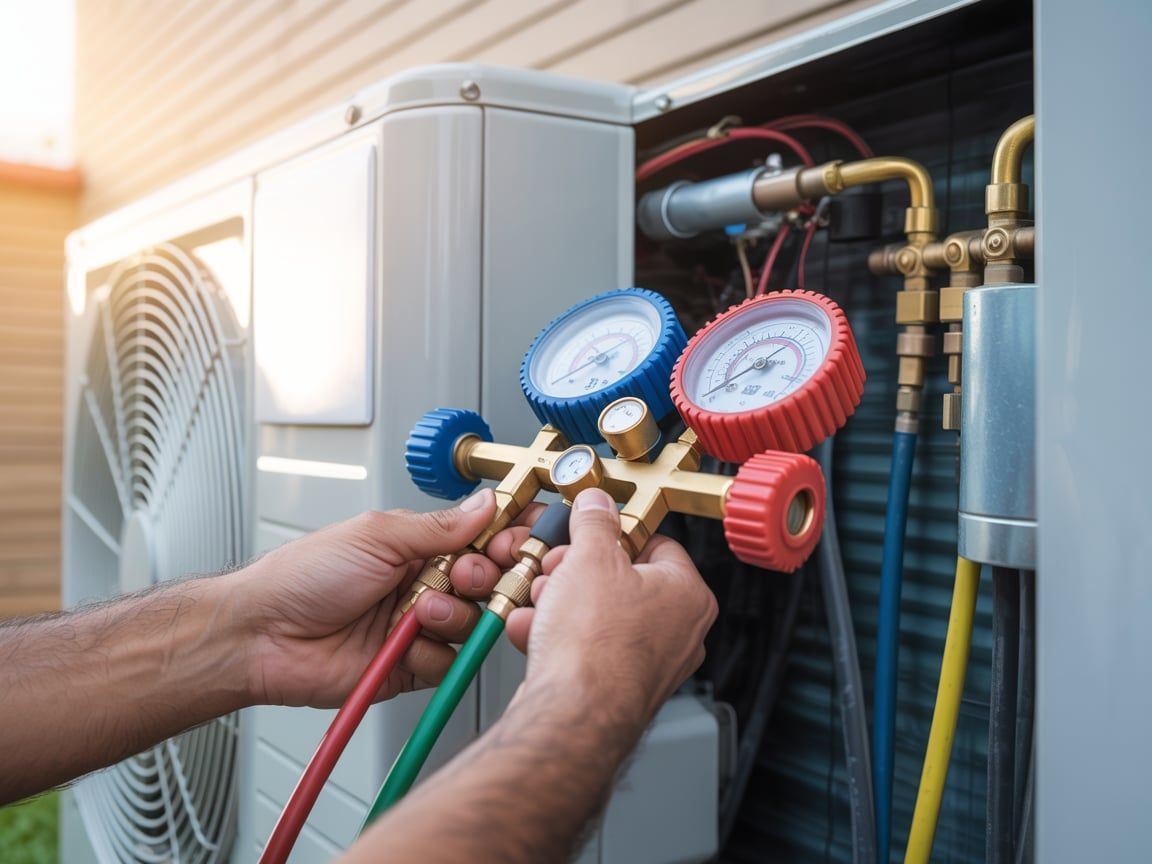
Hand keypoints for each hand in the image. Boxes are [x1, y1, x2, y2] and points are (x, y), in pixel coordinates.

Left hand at [222, 488, 509, 707]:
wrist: (261, 635)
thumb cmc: (302, 576)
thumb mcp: (376, 536)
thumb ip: (438, 526)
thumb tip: (485, 504)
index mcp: (419, 545)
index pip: (482, 537)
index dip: (505, 539)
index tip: (514, 542)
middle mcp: (424, 583)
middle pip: (488, 582)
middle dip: (484, 578)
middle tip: (464, 576)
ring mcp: (419, 626)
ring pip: (473, 624)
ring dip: (453, 616)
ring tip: (419, 611)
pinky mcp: (411, 666)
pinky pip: (448, 663)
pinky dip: (433, 654)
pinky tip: (406, 643)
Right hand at [504, 489, 717, 727]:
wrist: (572, 714)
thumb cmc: (597, 646)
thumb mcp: (590, 557)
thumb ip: (594, 522)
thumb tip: (596, 504)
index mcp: (688, 595)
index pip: (656, 543)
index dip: (614, 535)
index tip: (587, 533)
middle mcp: (679, 633)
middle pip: (621, 581)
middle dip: (577, 572)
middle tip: (555, 568)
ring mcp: (649, 665)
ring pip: (598, 616)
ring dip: (560, 603)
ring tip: (538, 601)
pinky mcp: (616, 689)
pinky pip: (585, 650)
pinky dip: (556, 638)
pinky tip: (530, 631)